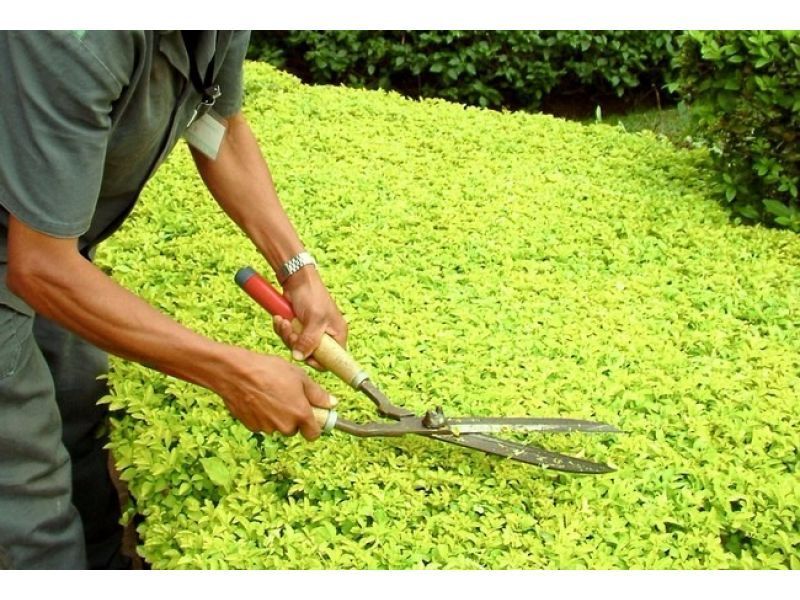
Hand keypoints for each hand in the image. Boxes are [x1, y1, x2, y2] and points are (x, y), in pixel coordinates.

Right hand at [212, 347, 335, 439]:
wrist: (235, 372)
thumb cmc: (268, 370)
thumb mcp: (299, 376)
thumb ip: (317, 394)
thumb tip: (332, 404)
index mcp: (300, 414)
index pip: (314, 434)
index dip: (315, 425)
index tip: (313, 416)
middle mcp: (284, 425)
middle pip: (295, 429)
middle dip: (294, 417)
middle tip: (288, 397)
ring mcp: (267, 427)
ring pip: (278, 426)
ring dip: (278, 416)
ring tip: (271, 393)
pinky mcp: (252, 426)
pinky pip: (263, 424)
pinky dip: (263, 415)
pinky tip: (258, 398)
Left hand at [272, 267, 348, 370]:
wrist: (297, 278)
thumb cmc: (312, 294)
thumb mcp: (314, 319)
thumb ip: (309, 341)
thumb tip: (299, 357)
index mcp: (337, 334)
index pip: (332, 359)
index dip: (319, 361)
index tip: (306, 356)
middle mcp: (326, 335)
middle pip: (310, 354)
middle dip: (296, 344)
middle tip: (291, 332)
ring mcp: (311, 331)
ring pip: (297, 346)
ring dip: (287, 335)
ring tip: (284, 321)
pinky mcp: (298, 327)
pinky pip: (288, 336)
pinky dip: (282, 329)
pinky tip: (280, 319)